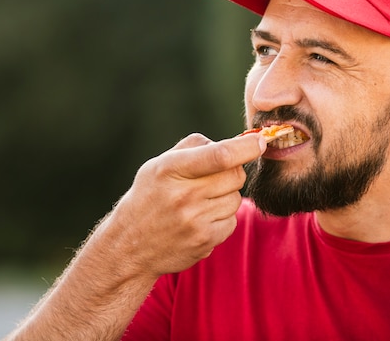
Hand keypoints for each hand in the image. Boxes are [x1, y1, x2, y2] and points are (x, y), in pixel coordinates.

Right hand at [106, 132, 265, 277]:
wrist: (129, 246)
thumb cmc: (149, 197)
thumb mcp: (159, 165)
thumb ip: (193, 147)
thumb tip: (236, 141)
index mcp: (171, 169)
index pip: (220, 155)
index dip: (246, 147)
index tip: (260, 141)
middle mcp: (184, 195)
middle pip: (235, 175)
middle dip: (231, 172)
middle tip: (212, 178)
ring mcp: (195, 221)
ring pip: (236, 198)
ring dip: (226, 197)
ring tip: (200, 202)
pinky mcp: (205, 240)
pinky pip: (232, 221)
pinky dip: (222, 218)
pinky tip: (200, 219)